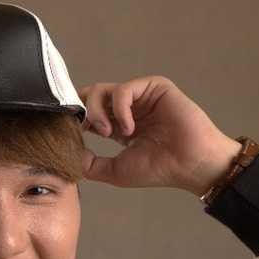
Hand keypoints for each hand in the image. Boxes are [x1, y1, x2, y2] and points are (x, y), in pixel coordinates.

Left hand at [78, 76, 241, 194]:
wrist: (189, 164)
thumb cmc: (159, 169)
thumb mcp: (115, 171)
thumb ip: (90, 164)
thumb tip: (69, 155)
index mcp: (119, 126)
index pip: (89, 112)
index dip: (78, 120)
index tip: (74, 135)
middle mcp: (128, 109)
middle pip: (91, 96)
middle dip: (83, 110)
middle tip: (87, 130)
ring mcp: (141, 97)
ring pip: (103, 90)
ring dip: (98, 110)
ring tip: (108, 132)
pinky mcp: (154, 87)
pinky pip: (124, 89)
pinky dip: (119, 108)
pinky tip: (128, 128)